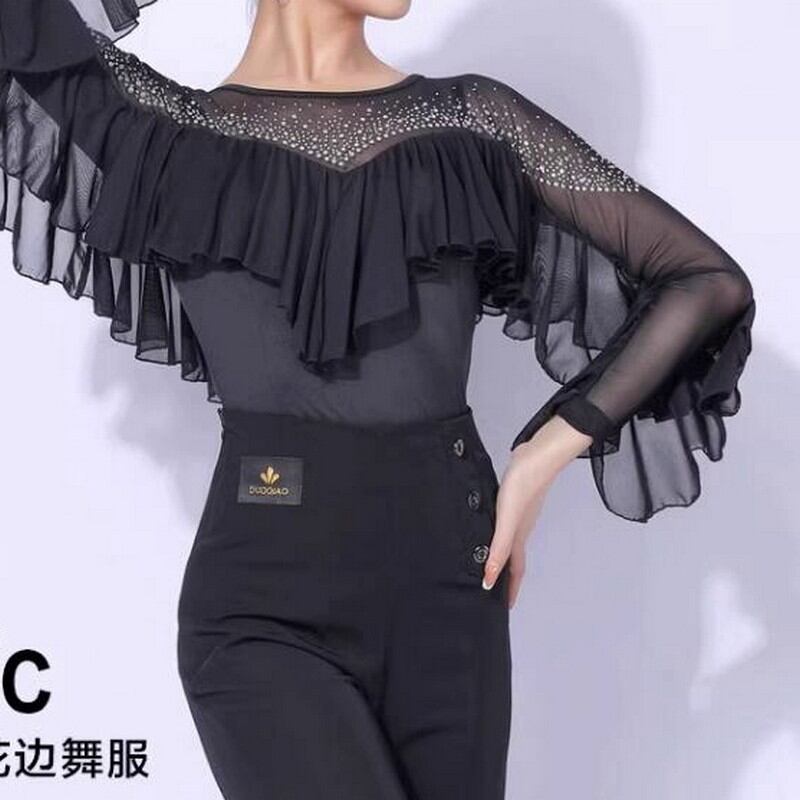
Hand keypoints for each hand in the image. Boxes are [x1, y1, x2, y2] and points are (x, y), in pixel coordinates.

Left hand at [481, 414, 592, 607]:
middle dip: (507, 576)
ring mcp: (519, 512)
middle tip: (496, 588)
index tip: (505, 606)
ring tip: (492, 561)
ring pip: (510, 540)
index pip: (515, 571)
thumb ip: (499, 548)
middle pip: (514, 558)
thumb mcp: (507, 521)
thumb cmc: (524, 486)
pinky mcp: (515, 497)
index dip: (510, 589)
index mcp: (519, 537)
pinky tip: (493, 524)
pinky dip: (500, 531)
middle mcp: (520, 527)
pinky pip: (506, 522)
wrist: (537, 456)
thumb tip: (490, 579)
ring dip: (502, 553)